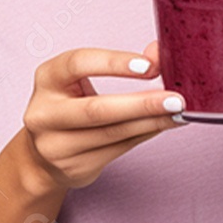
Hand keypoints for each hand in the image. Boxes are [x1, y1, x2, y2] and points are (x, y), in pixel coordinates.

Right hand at [21, 40, 187, 193]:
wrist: (43, 153)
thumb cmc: (70, 103)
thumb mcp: (82, 76)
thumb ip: (120, 64)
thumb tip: (159, 53)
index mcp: (47, 79)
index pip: (79, 64)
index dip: (114, 64)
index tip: (149, 66)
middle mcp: (45, 114)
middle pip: (97, 110)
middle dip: (141, 104)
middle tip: (175, 99)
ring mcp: (57, 146)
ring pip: (113, 133)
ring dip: (151, 122)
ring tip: (179, 112)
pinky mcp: (75, 168)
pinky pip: (120, 149)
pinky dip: (146, 134)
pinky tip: (164, 124)